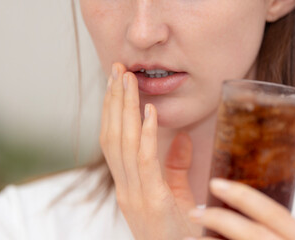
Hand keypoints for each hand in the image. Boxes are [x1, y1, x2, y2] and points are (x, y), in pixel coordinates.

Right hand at [99, 63, 201, 239]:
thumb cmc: (177, 232)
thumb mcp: (175, 195)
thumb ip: (175, 167)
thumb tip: (182, 138)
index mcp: (127, 187)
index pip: (113, 141)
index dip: (112, 111)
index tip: (115, 84)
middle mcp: (125, 188)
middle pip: (113, 136)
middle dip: (114, 101)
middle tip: (115, 70)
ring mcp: (136, 195)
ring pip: (124, 144)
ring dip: (124, 109)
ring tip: (126, 80)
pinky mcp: (154, 201)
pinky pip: (146, 162)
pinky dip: (146, 135)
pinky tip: (148, 112)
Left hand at [186, 179, 294, 239]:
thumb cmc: (283, 239)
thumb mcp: (292, 235)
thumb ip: (277, 222)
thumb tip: (244, 194)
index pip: (274, 213)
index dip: (244, 197)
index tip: (214, 183)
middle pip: (254, 234)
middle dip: (221, 220)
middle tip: (192, 211)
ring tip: (187, 237)